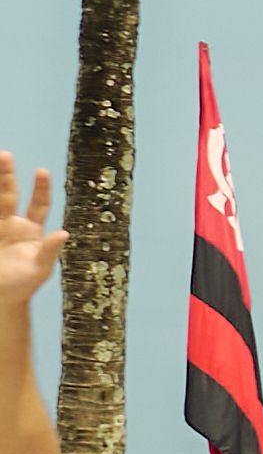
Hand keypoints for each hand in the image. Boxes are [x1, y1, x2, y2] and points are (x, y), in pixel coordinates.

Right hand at [0, 161, 55, 309]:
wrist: (2, 299)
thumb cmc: (24, 285)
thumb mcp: (40, 269)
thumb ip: (50, 251)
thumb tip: (65, 232)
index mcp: (31, 230)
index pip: (39, 204)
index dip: (41, 188)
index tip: (42, 171)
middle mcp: (12, 224)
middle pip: (8, 195)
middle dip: (6, 175)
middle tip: (5, 155)